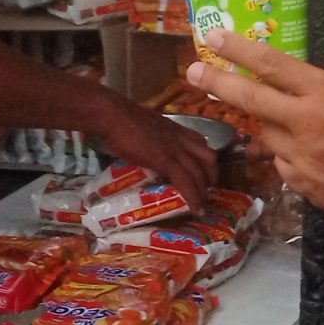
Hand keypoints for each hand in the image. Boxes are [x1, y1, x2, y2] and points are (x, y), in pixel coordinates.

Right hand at [90, 96, 218, 201]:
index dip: (206, 160)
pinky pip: (186, 181)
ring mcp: (174, 149)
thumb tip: (146, 147)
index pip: (201, 143)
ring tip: (202, 205)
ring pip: (200, 171)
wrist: (112, 115)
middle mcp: (180, 138)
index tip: (204, 172)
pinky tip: (195, 209)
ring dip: (204, 191)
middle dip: (211, 176)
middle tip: (206, 191)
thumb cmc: (120, 118)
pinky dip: (193, 197)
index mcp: (175, 129)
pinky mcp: (165, 161)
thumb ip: (152, 137)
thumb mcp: (145, 126)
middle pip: (208, 157)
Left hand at [187, 30, 323, 219]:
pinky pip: (284, 163)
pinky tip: (312, 154)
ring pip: (267, 134)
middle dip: (217, 83)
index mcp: (323, 91)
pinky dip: (290, 155)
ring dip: (271, 125)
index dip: (239, 50)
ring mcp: (301, 157)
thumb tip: (316, 49)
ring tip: (296, 125)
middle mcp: (305, 122)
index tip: (214, 37)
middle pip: (251, 100)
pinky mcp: (303, 184)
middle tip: (193, 72)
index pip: (272, 65)